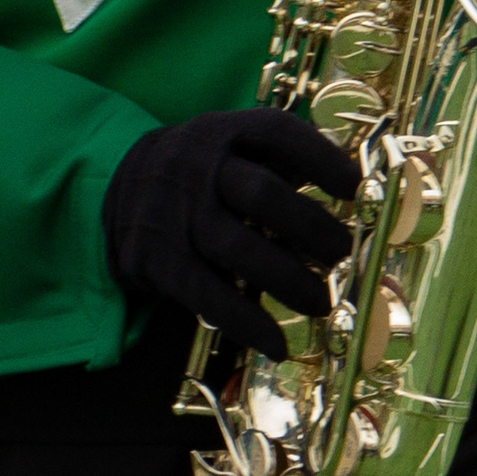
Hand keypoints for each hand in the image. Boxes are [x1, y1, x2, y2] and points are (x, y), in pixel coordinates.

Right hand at [101, 109, 355, 355]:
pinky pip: (207, 295)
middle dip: (311, 226)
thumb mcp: (234, 148)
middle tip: (343, 253)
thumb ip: (283, 165)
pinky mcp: (156, 260)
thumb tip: (357, 199)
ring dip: (288, 279)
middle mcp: (198, 167)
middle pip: (262, 193)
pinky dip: (246, 323)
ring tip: (322, 302)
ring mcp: (174, 213)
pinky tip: (277, 344)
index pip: (277, 133)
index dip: (320, 157)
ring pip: (237, 248)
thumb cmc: (203, 171)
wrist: (119, 187)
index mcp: (226, 131)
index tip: (355, 187)